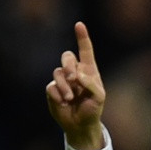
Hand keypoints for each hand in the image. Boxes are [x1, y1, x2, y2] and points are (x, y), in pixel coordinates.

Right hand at [45, 21, 105, 149]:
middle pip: (67, 56)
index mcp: (89, 71)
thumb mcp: (99, 97)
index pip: (85, 51)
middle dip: (68, 65)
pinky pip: (51, 86)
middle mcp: (75, 72)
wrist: (80, 124)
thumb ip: (91, 84)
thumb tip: (78, 75)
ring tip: (71, 98)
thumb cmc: (93, 109)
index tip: (79, 25)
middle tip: (73, 79)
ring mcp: (62, 80)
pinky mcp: (52, 89)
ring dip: (65, 86)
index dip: (82, 38)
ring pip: (58, 72)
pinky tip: (64, 103)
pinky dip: (58, 95)